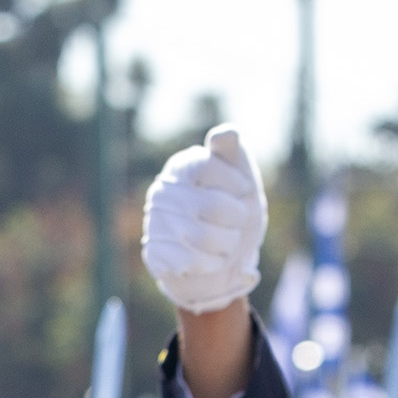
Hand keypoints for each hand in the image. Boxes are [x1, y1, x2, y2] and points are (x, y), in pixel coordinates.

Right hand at [141, 126, 266, 315]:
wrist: (224, 263)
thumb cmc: (234, 214)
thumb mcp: (242, 181)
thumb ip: (233, 155)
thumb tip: (227, 132)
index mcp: (183, 166)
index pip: (208, 165)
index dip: (236, 184)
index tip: (243, 192)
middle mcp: (163, 191)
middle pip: (211, 205)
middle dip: (237, 220)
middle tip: (236, 224)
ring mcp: (154, 223)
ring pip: (203, 236)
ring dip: (227, 244)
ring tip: (225, 243)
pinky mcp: (153, 253)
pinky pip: (190, 262)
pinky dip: (211, 265)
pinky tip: (209, 261)